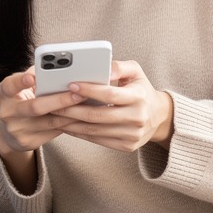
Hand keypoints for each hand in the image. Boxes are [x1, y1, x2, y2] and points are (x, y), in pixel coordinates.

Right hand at [0, 68, 83, 156]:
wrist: (10, 132)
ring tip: (85, 104)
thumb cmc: (21, 101)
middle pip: (35, 107)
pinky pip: (53, 132)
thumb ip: (35, 77)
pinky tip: (81, 118)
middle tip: (78, 93)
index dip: (21, 81)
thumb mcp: (20, 88)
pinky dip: (69, 124)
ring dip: (70, 113)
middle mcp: (8, 112)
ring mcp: (17, 129)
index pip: (10, 85)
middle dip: (59, 100)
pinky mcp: (27, 142)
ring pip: (49, 122)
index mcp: (5, 94)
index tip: (33, 77)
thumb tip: (58, 69)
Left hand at [50, 59, 173, 152]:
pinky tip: (67, 126)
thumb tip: (101, 68)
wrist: (158, 117)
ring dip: (71, 124)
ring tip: (55, 115)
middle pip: (97, 115)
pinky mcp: (127, 146)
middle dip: (72, 110)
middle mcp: (138, 117)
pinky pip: (98, 140)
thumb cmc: (141, 89)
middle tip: (53, 104)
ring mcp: (133, 134)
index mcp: (140, 96)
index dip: (88, 90)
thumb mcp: (135, 72)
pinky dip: (79, 133)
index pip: (109, 94)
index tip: (70, 85)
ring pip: (94, 130)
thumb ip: (118, 67)